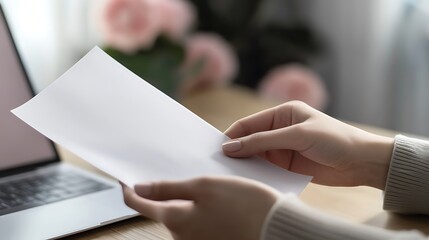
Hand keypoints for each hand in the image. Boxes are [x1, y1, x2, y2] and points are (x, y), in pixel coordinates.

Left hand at [121, 177, 279, 239]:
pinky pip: (196, 222)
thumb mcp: (204, 187)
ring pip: (181, 215)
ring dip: (186, 199)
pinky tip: (217, 200)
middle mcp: (181, 235)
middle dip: (165, 191)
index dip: (130, 189)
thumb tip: (140, 188)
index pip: (139, 204)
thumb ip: (169, 189)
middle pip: (162, 209)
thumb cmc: (244, 205)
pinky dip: (200, 208)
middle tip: (180, 171)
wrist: (275, 228)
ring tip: (207, 184)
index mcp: (175, 219)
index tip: (126, 178)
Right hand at [222, 101, 393, 189]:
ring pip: (255, 155)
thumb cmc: (334, 139)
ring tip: (230, 174)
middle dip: (236, 150)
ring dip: (245, 163)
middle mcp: (279, 129)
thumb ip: (263, 141)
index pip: (249, 123)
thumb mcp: (297, 135)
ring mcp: (282, 148)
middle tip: (219, 163)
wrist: (361, 162)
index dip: (232, 135)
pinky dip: (256, 174)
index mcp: (282, 113)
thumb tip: (230, 146)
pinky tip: (248, 181)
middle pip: (249, 139)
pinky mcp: (287, 165)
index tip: (217, 149)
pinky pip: (266, 168)